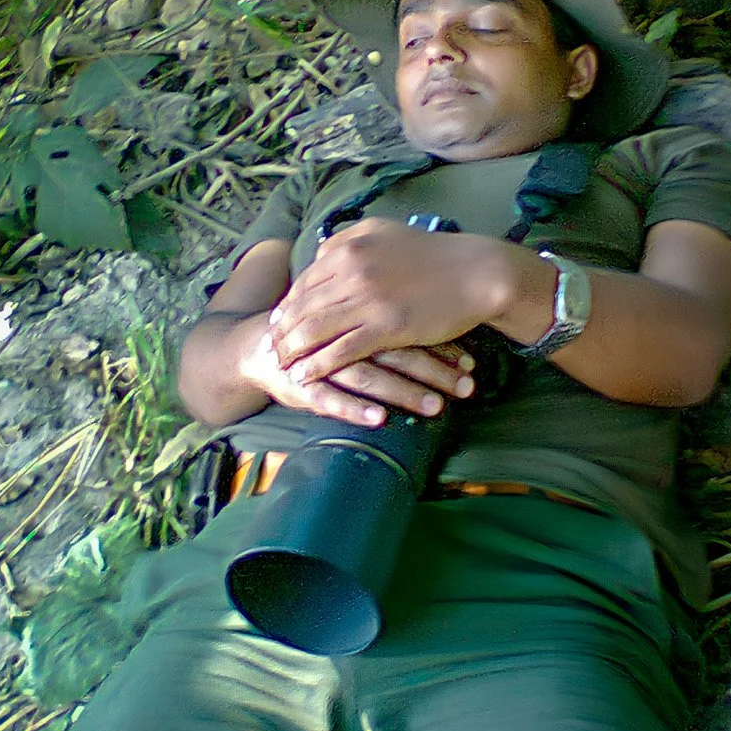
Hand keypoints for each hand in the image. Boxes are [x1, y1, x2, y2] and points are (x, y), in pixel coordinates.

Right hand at [239, 327, 474, 427]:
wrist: (259, 345)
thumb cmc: (319, 329)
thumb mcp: (349, 310)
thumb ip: (386, 313)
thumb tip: (445, 321)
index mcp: (358, 310)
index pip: (406, 326)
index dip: (440, 345)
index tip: (471, 364)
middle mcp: (342, 333)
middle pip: (394, 350)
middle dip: (433, 371)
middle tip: (466, 388)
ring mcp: (320, 360)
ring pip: (367, 376)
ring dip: (403, 392)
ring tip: (436, 407)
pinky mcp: (300, 385)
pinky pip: (329, 399)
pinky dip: (354, 408)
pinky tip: (379, 420)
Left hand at [268, 218, 505, 384]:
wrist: (475, 273)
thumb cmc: (433, 255)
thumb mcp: (384, 233)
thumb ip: (348, 241)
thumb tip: (320, 253)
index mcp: (349, 248)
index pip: (305, 281)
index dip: (287, 306)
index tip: (277, 323)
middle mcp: (351, 271)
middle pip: (303, 307)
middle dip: (282, 332)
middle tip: (270, 349)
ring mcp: (367, 300)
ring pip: (315, 330)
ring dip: (292, 351)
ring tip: (281, 366)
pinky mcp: (385, 327)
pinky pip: (339, 351)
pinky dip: (316, 366)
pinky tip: (305, 377)